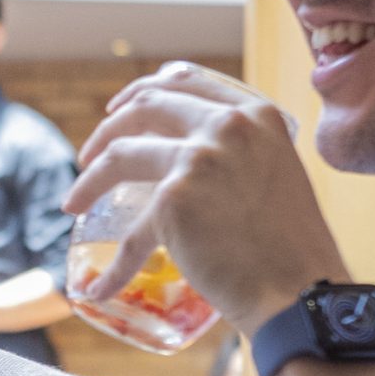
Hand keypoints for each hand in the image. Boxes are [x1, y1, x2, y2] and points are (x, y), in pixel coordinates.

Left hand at [65, 62, 346, 335]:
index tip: (120, 107)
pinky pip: (131, 236)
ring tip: (73, 203)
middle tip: (88, 154)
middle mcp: (227, 126)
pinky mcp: (174, 199)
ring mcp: (198, 158)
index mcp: (257, 115)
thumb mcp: (277, 176)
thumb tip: (198, 168)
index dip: (145, 91)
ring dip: (88, 180)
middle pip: (146, 107)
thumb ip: (243, 158)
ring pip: (120, 155)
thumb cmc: (294, 251)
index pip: (187, 83)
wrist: (301, 292)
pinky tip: (99, 286)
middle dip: (107, 128)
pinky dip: (114, 267)